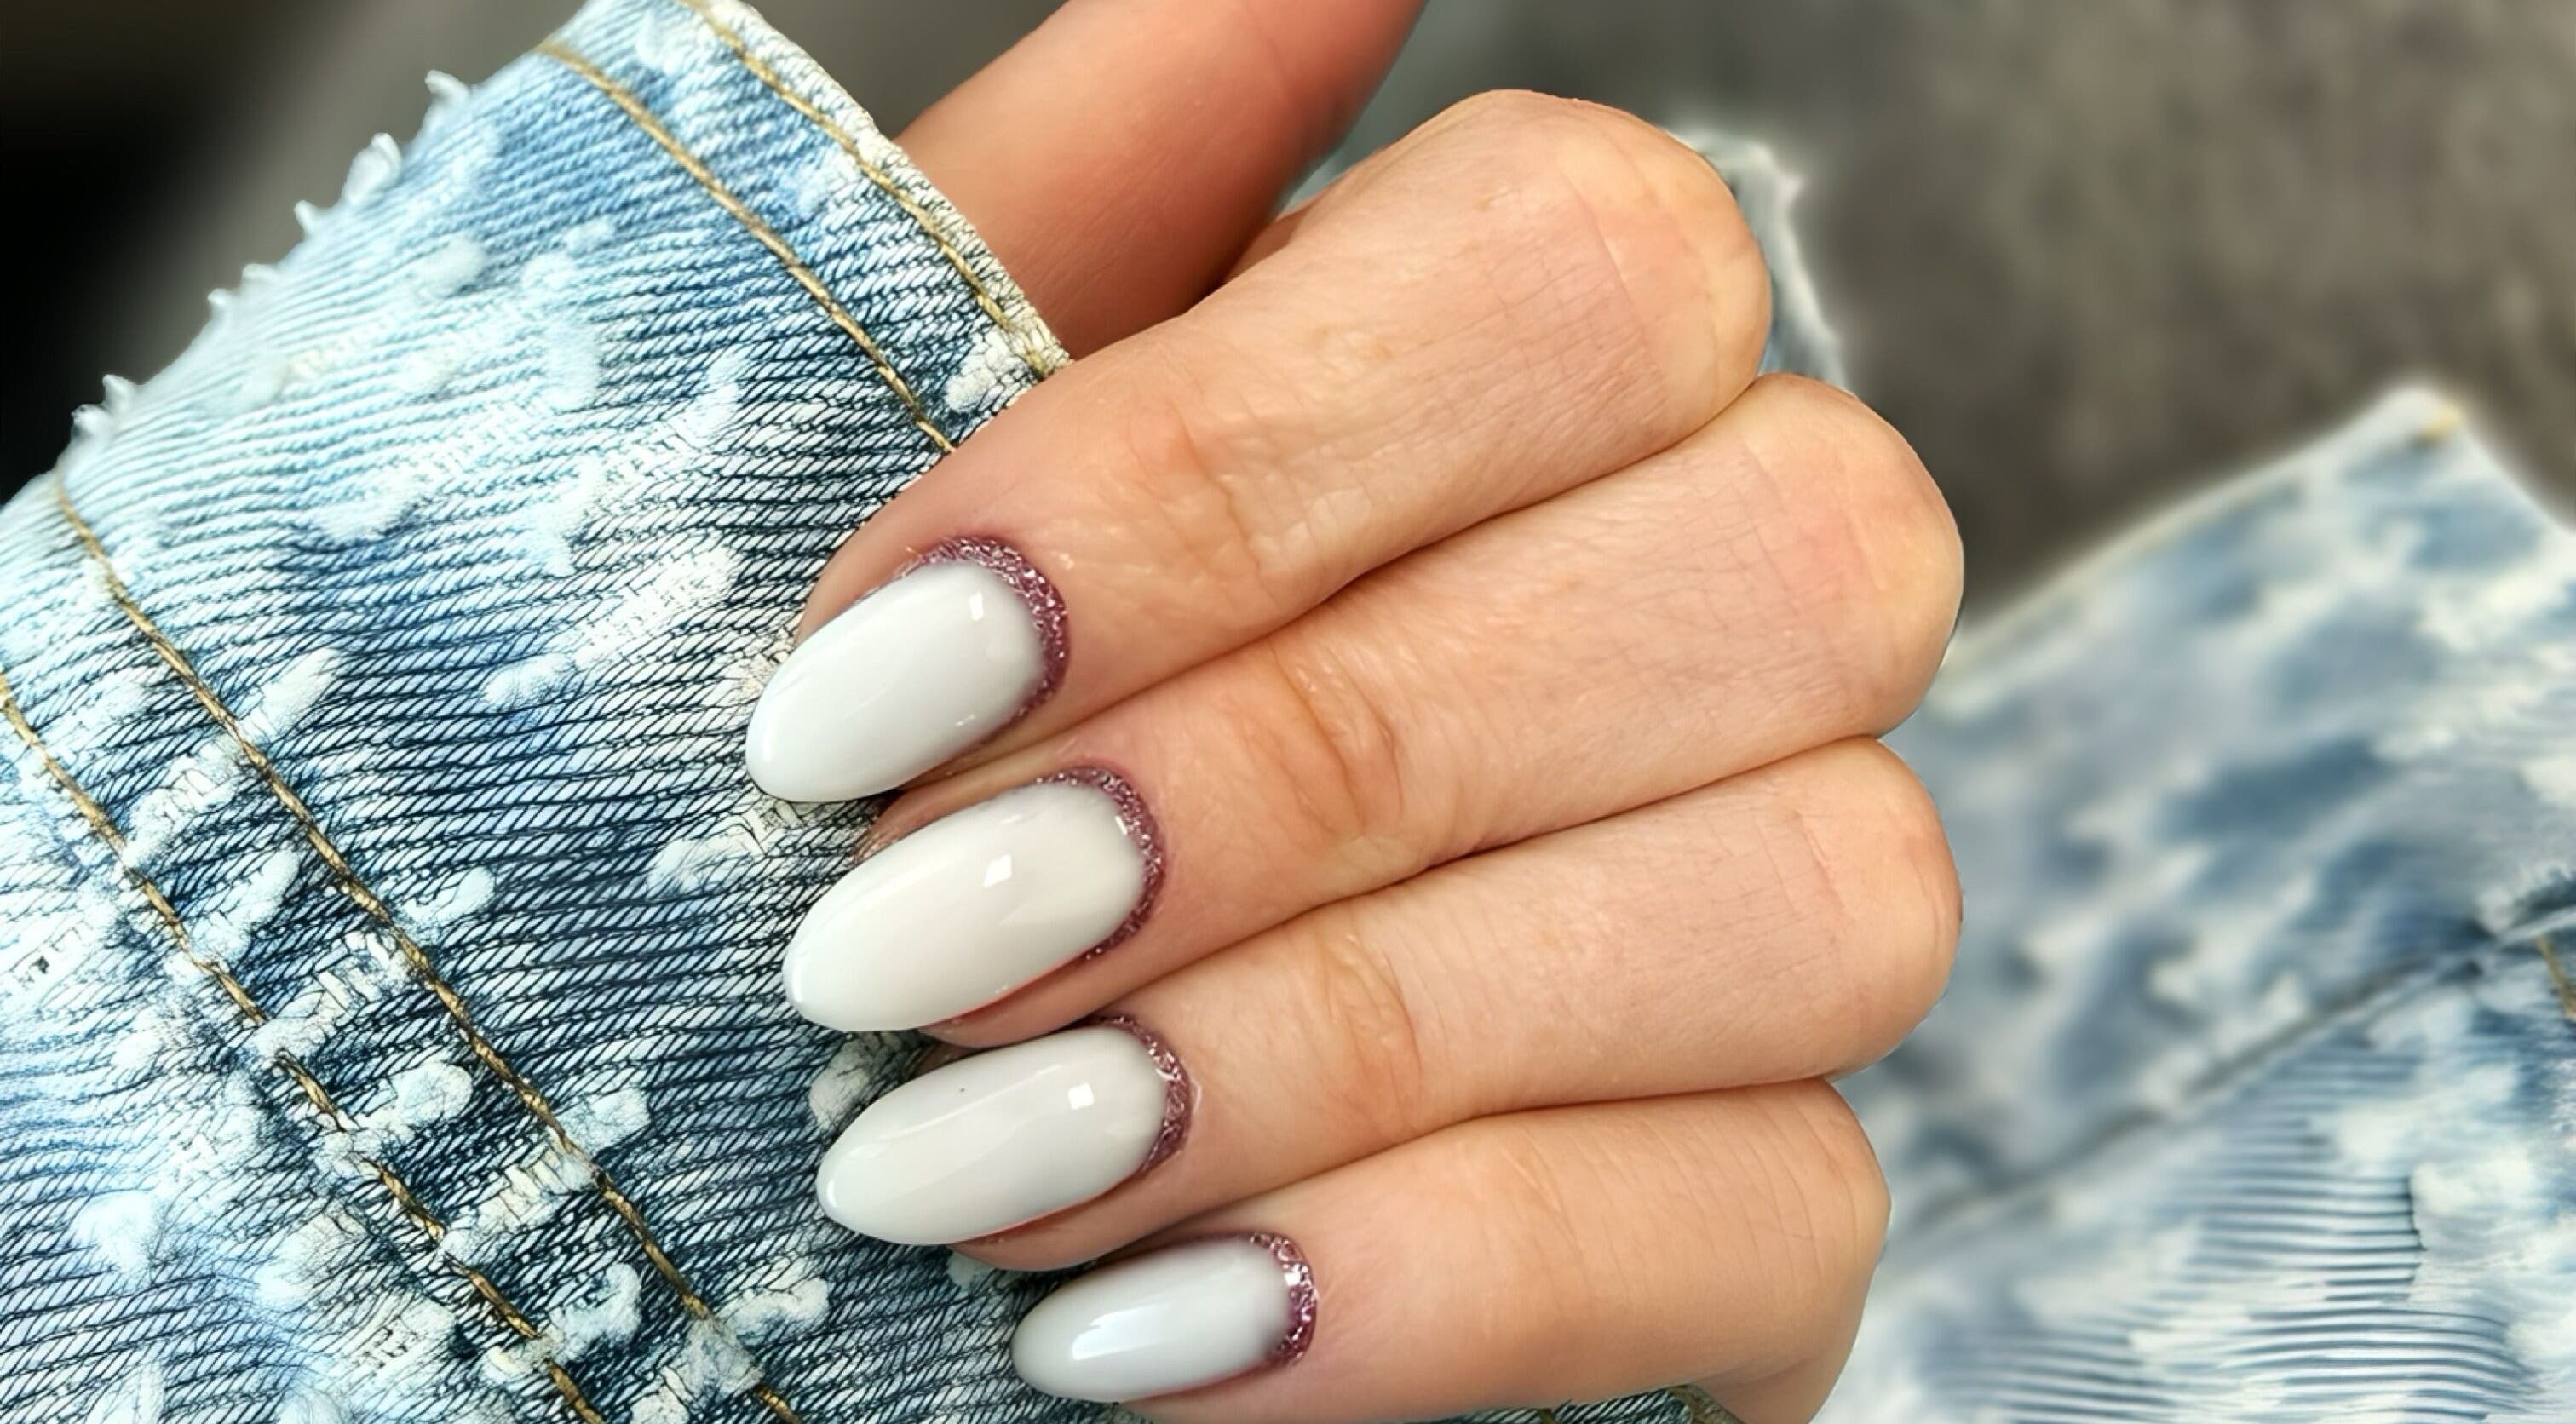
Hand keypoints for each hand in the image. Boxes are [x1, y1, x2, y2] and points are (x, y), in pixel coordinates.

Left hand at [749, 2, 1961, 1418]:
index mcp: (1540, 368)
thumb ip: (1121, 158)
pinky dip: (1430, 1276)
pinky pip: (1784, 1218)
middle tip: (899, 945)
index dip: (1221, 477)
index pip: (1581, 265)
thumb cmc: (888, 759)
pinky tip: (1134, 1336)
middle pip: (1762, 567)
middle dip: (1287, 774)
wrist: (837, 1172)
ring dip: (1347, 1036)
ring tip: (972, 1162)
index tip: (858, 690)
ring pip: (1823, 889)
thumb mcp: (913, 437)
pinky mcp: (1783, 1223)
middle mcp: (1745, 607)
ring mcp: (1801, 916)